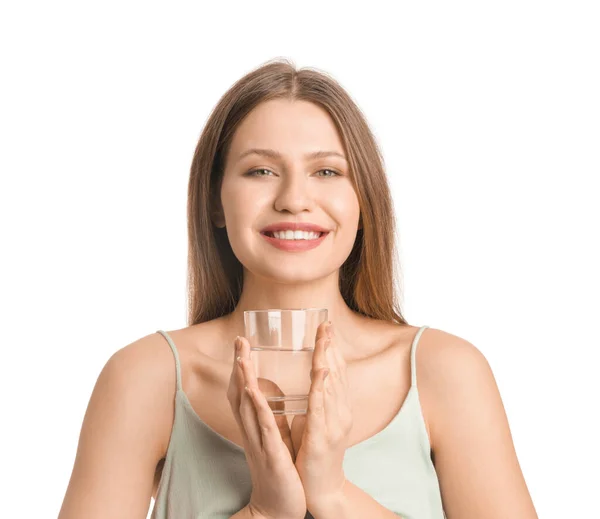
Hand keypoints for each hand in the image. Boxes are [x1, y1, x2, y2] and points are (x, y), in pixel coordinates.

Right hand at [227, 335, 306, 518]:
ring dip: (244, 381)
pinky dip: (258, 408)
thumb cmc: (278, 470)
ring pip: (248, 407)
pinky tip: (254, 392)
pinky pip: (263, 429)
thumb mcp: (273, 438)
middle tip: (239, 340)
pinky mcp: (270, 454)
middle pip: (241, 393)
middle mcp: (252, 431)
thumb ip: (270, 417)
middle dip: (240, 365)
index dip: (242, 367)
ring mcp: (259, 442)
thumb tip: (272, 396)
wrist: (278, 507)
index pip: (244, 391)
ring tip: (242, 358)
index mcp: (255, 425)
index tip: (243, 344)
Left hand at [290, 320, 352, 512]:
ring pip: (330, 385)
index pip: (337, 371)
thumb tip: (312, 378)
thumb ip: (317, 399)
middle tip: (325, 323)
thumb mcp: (318, 420)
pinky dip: (321, 387)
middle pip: (336, 372)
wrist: (322, 489)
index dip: (332, 348)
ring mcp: (333, 424)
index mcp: (338, 407)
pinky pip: (320, 408)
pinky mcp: (321, 437)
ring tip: (322, 338)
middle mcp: (340, 412)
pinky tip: (321, 371)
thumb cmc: (316, 453)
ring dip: (325, 359)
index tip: (326, 326)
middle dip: (330, 346)